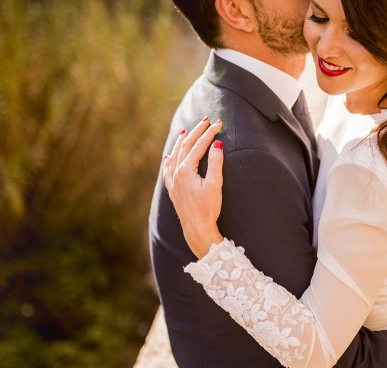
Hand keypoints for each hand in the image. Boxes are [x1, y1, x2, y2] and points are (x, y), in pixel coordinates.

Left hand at [163, 118, 224, 257]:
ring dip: (182, 141)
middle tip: (207, 120)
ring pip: (175, 155)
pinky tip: (169, 156)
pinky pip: (168, 169)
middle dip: (197, 132)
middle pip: (186, 146)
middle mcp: (176, 173)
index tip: (218, 123)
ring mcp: (173, 181)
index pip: (199, 145)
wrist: (196, 228)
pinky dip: (170, 159)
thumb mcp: (215, 185)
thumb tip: (216, 144)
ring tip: (186, 131)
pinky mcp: (173, 190)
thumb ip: (216, 163)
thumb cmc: (208, 209)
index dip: (209, 133)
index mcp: (186, 170)